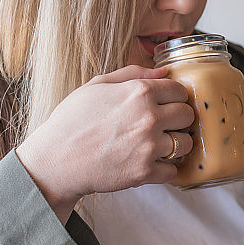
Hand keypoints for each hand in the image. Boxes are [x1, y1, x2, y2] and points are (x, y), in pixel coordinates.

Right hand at [16, 65, 194, 221]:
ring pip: (186, 144)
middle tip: (165, 124)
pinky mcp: (145, 172)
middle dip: (179, 119)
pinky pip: (172, 171)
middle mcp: (149, 118)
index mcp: (139, 92)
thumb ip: (133, 74)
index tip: (167, 104)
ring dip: (176, 145)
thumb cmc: (72, 121)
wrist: (55, 160)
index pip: (180, 90)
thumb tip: (162, 72)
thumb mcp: (97, 85)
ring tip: (159, 145)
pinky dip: (164, 169)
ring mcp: (149, 147)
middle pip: (188, 116)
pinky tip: (150, 162)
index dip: (175, 97)